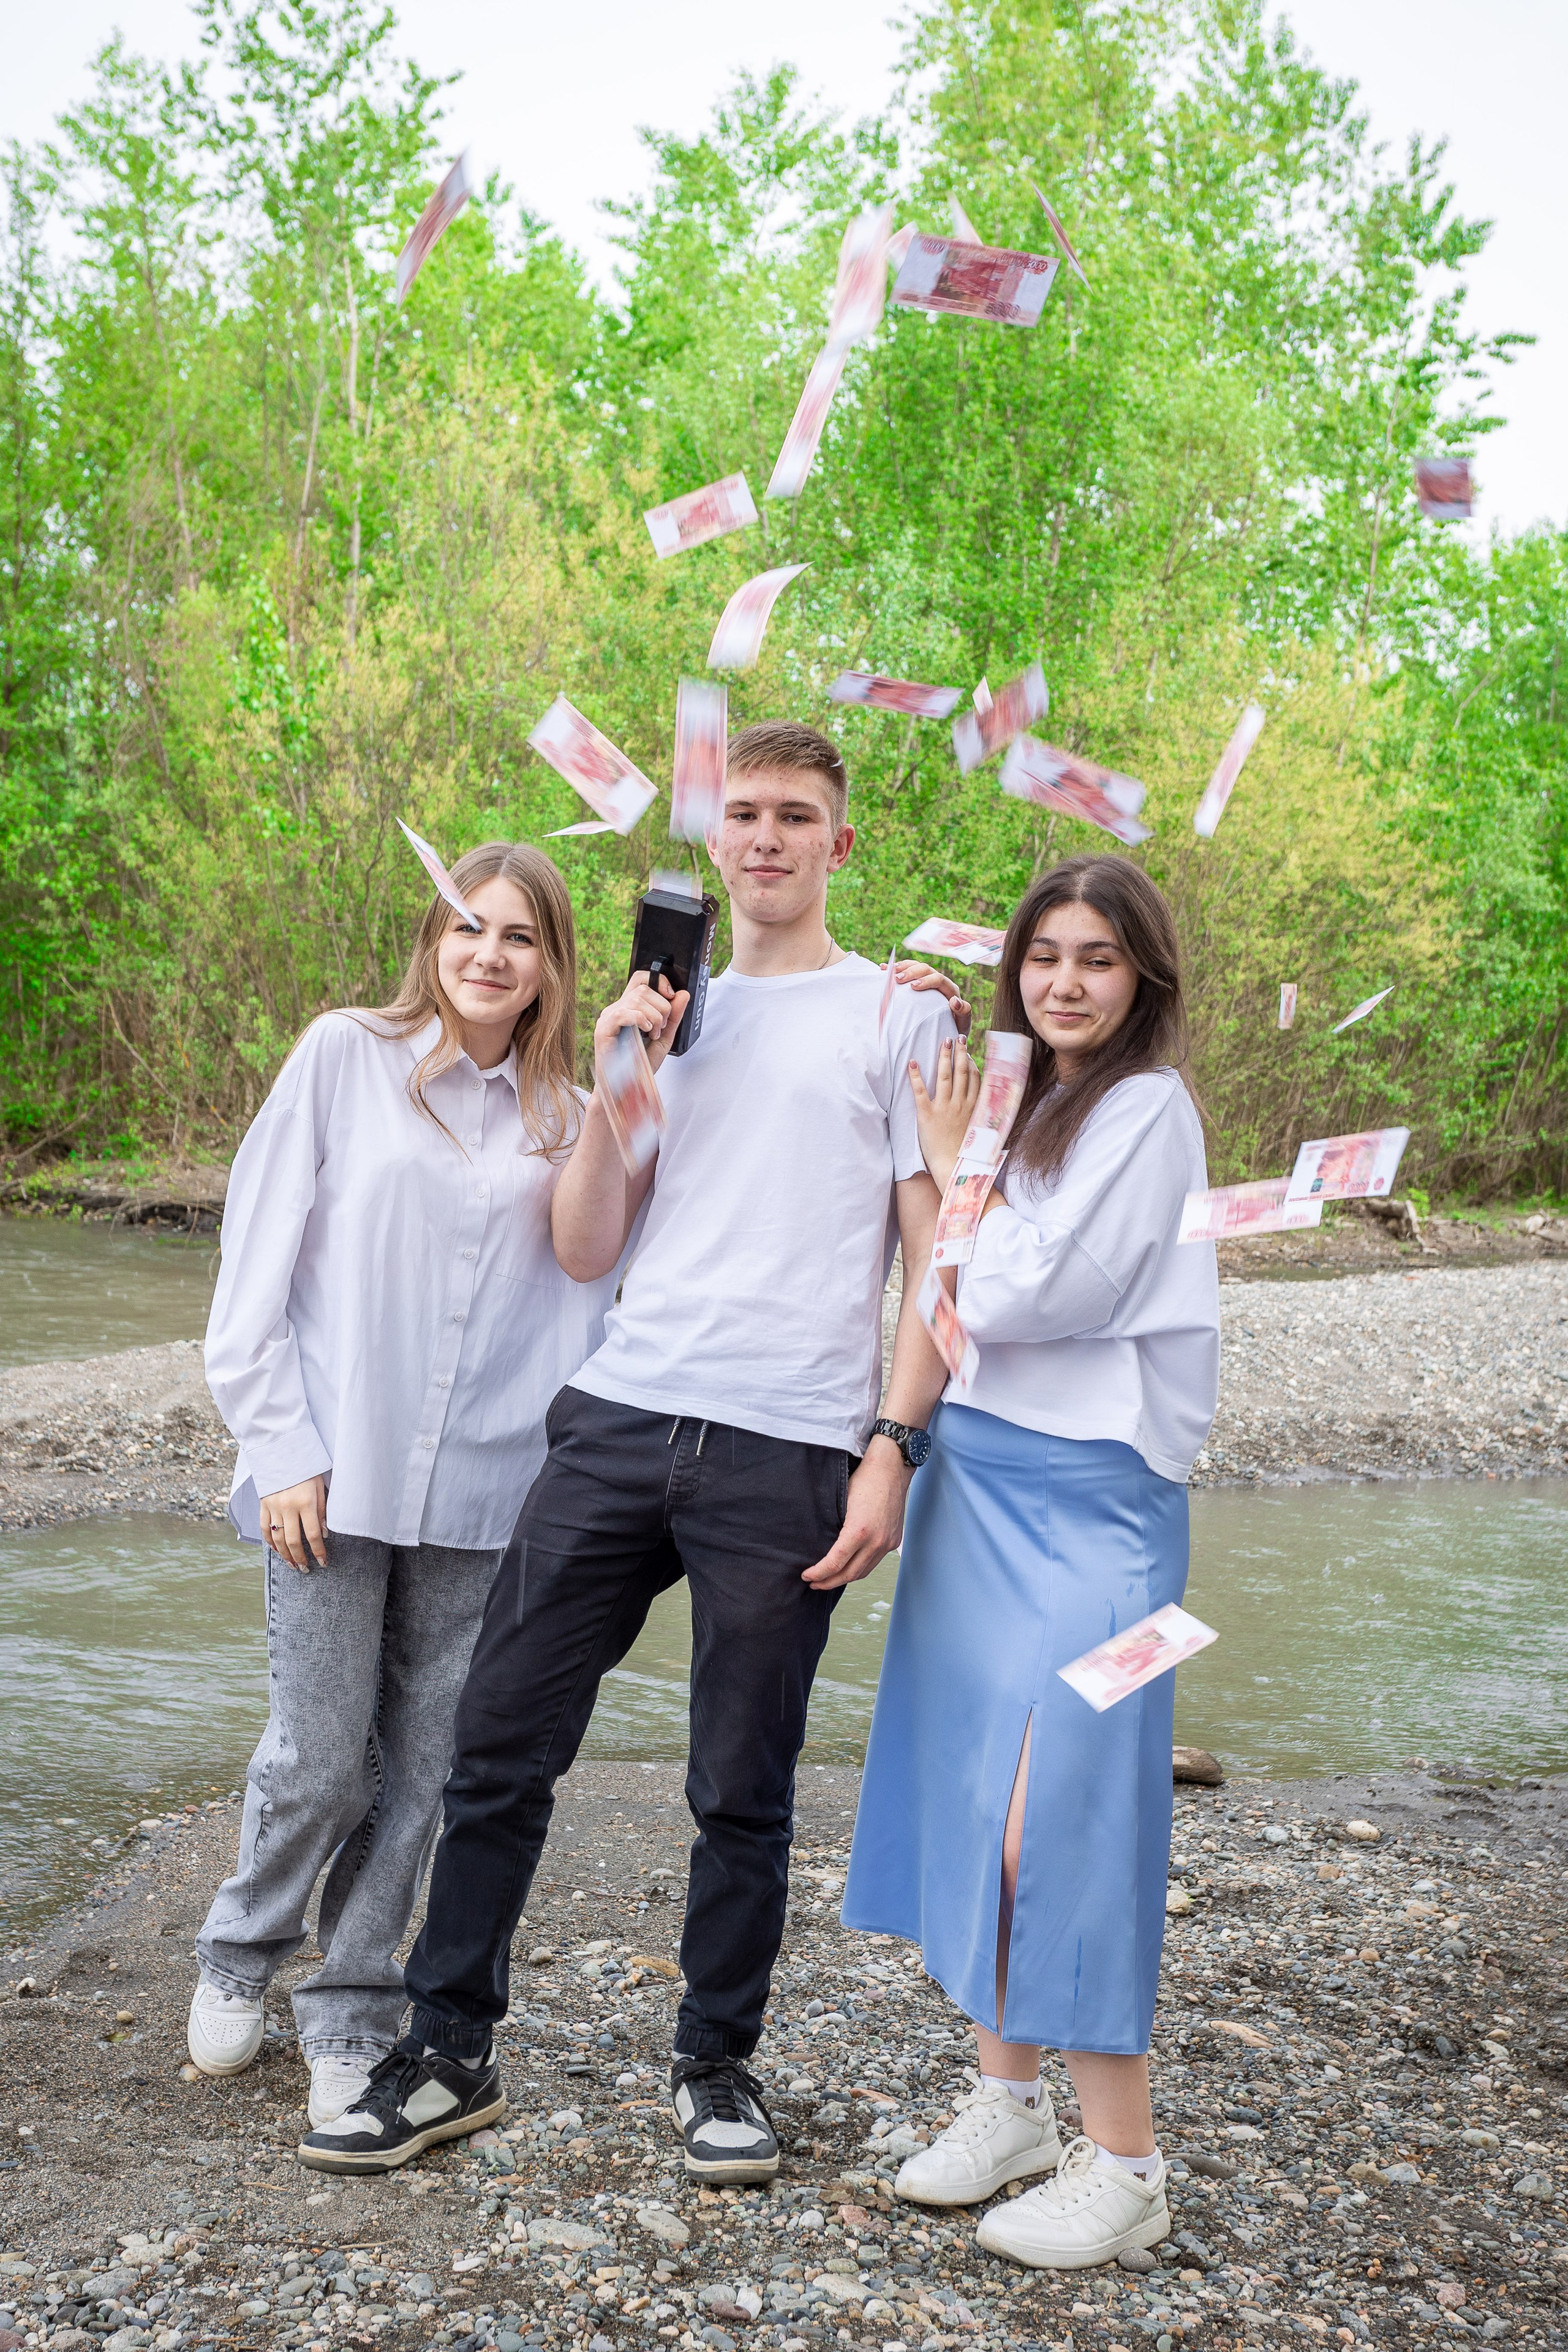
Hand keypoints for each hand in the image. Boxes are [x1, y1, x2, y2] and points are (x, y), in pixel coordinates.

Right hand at [259, 1477, 326, 1570]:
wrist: (282, 1451)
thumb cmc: (307, 1468)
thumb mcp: (320, 1485)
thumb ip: (322, 1509)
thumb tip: (323, 1533)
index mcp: (305, 1502)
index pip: (312, 1534)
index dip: (318, 1551)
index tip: (323, 1562)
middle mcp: (287, 1506)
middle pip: (293, 1540)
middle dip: (300, 1558)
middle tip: (305, 1569)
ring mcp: (273, 1506)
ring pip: (277, 1538)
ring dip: (285, 1554)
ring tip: (292, 1564)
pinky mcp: (263, 1504)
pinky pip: (264, 1527)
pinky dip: (270, 1541)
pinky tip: (277, 1550)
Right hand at [593, 969, 692, 1080]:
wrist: (626, 1091)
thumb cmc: (640, 1067)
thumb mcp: (663, 1039)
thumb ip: (673, 1017)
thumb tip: (683, 994)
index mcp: (629, 1008)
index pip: (641, 979)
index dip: (659, 980)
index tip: (671, 995)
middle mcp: (616, 1009)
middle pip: (643, 988)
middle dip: (661, 1006)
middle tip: (661, 1028)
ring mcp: (608, 1018)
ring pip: (636, 998)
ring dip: (654, 1016)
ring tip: (654, 1035)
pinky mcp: (603, 1030)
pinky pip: (623, 1012)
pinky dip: (640, 1020)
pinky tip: (646, 1032)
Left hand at [801, 1438, 909, 1589]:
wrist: (892, 1467)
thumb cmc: (864, 1478)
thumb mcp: (840, 1500)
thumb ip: (832, 1526)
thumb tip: (818, 1545)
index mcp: (859, 1530)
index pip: (835, 1563)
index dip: (818, 1573)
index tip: (806, 1575)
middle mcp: (876, 1541)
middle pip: (850, 1574)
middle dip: (829, 1582)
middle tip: (813, 1583)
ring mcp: (887, 1542)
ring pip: (864, 1572)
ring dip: (844, 1578)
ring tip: (829, 1579)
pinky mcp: (894, 1540)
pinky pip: (874, 1562)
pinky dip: (859, 1568)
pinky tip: (848, 1567)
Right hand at [894, 959, 970, 1037]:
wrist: (945, 1032)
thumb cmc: (953, 1029)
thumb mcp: (962, 1024)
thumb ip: (964, 1013)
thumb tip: (955, 1001)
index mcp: (950, 990)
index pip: (939, 979)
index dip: (926, 981)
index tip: (913, 986)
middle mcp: (938, 982)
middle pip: (925, 969)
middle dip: (911, 972)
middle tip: (898, 979)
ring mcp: (926, 981)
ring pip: (915, 966)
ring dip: (902, 967)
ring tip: (890, 972)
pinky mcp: (915, 983)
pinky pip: (906, 970)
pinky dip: (895, 969)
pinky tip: (883, 969)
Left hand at [907, 1036, 981, 1192]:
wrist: (953, 1168)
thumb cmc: (967, 1154)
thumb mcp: (981, 1133)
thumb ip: (983, 1117)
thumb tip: (987, 1108)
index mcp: (973, 1108)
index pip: (974, 1079)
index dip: (971, 1064)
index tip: (968, 1054)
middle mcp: (960, 1103)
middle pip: (961, 1072)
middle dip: (960, 1052)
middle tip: (958, 1037)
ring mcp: (944, 1107)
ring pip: (945, 1075)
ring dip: (944, 1056)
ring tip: (944, 1042)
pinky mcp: (927, 1114)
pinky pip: (920, 1091)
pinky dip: (916, 1075)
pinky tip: (913, 1062)